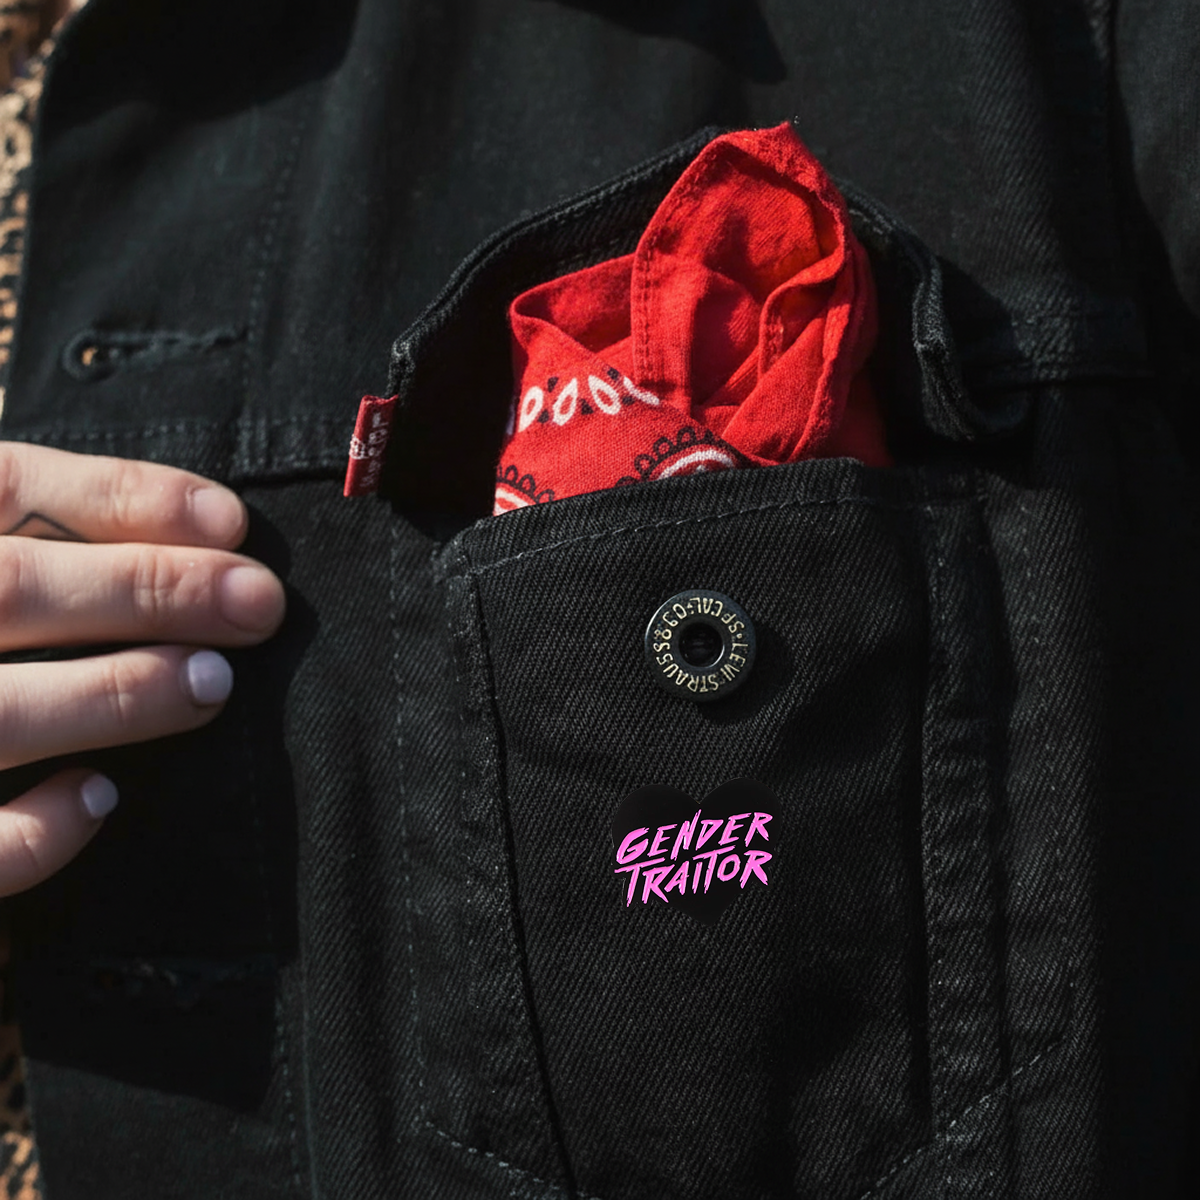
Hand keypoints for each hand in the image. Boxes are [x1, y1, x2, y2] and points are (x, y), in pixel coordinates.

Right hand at [0, 443, 285, 897]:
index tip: (231, 519)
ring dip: (111, 695)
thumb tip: (180, 533)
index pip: (1, 486)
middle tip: (259, 601)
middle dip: (145, 589)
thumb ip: (18, 530)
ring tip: (214, 682)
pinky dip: (32, 831)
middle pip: (4, 588)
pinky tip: (99, 798)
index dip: (119, 497)